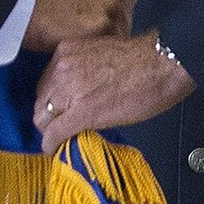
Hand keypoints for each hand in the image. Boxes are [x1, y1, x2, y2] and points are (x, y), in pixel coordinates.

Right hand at [21, 0, 132, 51]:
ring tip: (82, 37)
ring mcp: (112, 2)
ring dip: (106, 37)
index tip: (96, 15)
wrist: (23, 3)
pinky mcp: (105, 25)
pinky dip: (99, 48)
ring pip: (122, 29)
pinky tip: (83, 44)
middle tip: (88, 29)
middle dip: (112, 21)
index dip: (112, 6)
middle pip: (127, 10)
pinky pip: (112, 44)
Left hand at [34, 32, 194, 151]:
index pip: (45, 83)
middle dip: (50, 116)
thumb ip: (82, 70)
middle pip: (40, 101)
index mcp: (66, 53)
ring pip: (43, 119)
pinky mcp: (81, 113)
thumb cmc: (143, 59)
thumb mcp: (101, 55)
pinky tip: (56, 150)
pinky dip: (52, 145)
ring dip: (51, 131)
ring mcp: (69, 91)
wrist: (162, 64)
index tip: (60, 110)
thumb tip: (80, 91)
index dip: (52, 101)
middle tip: (62, 127)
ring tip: (63, 138)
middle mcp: (61, 69)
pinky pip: (54, 134)